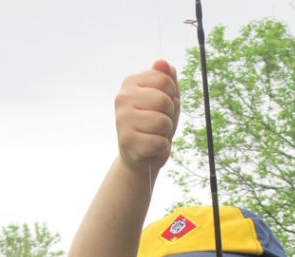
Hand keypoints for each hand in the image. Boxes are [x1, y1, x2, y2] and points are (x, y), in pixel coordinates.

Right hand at [115, 60, 180, 174]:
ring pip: (162, 122)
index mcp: (131, 83)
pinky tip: (152, 147)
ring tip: (155, 135)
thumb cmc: (154, 124)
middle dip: (170, 115)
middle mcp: (122, 98)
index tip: (163, 106)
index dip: (172, 96)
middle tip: (160, 124)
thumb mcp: (164, 99)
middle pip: (164, 100)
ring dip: (166, 132)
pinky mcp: (126, 141)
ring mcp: (122, 119)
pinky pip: (159, 142)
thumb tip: (163, 62)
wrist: (140, 155)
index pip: (165, 80)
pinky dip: (162, 147)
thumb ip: (166, 79)